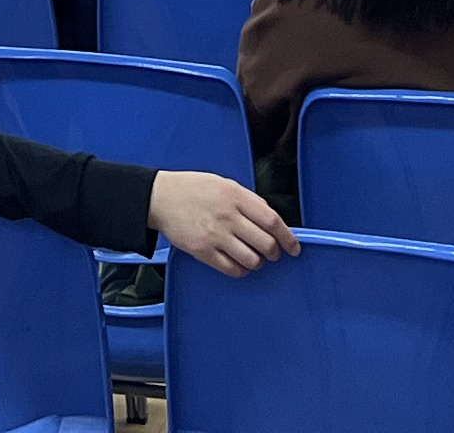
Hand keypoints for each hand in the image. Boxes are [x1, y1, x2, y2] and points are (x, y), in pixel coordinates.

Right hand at [146, 170, 292, 275]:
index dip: (288, 238)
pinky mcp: (203, 251)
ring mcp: (215, 235)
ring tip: (252, 256)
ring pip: (252, 260)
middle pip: (266, 244)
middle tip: (271, 253)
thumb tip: (270, 220)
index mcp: (235, 196)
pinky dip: (241, 270)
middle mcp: (227, 216)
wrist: (159, 197)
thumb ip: (248, 200)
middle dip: (274, 253)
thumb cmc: (191, 188)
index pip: (272, 221)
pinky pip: (232, 269)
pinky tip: (237, 262)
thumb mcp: (223, 183)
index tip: (294, 247)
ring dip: (257, 262)